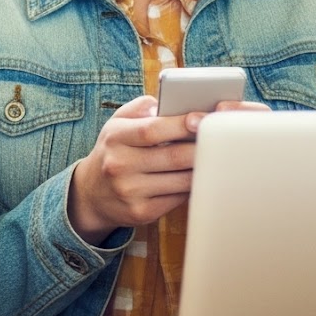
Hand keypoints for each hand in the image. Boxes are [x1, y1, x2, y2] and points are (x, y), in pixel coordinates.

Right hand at [66, 96, 266, 244]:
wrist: (92, 192)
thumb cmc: (114, 150)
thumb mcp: (117, 123)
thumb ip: (141, 107)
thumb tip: (170, 103)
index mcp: (115, 138)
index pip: (152, 130)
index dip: (180, 124)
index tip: (203, 118)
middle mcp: (119, 165)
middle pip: (173, 156)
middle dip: (201, 147)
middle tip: (223, 139)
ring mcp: (130, 192)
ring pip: (180, 180)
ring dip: (202, 169)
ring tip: (218, 157)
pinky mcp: (141, 213)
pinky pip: (177, 198)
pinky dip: (192, 187)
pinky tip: (200, 177)